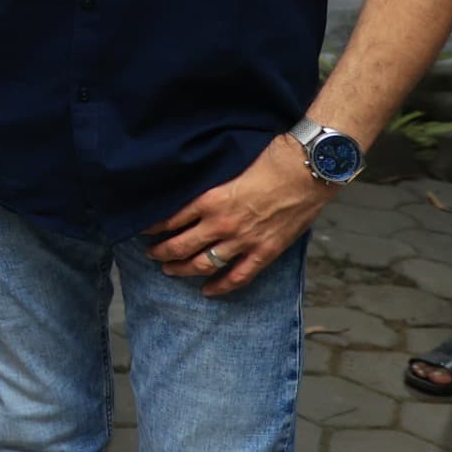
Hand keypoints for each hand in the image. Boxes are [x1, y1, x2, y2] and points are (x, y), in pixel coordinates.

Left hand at [144, 134, 332, 295]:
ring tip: (169, 270)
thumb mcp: (228, 169)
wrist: (307, 171)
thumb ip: (211, 188)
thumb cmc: (270, 161)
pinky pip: (237, 276)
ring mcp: (243, 241)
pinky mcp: (264, 252)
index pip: (171, 219)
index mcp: (210, 200)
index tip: (144, 231)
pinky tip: (207, 290)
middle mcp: (221, 224)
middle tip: (151, 254)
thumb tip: (194, 198)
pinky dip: (220, 286)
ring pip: (203, 264)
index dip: (154, 228)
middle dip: (161, 252)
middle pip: (181, 246)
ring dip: (182, 269)